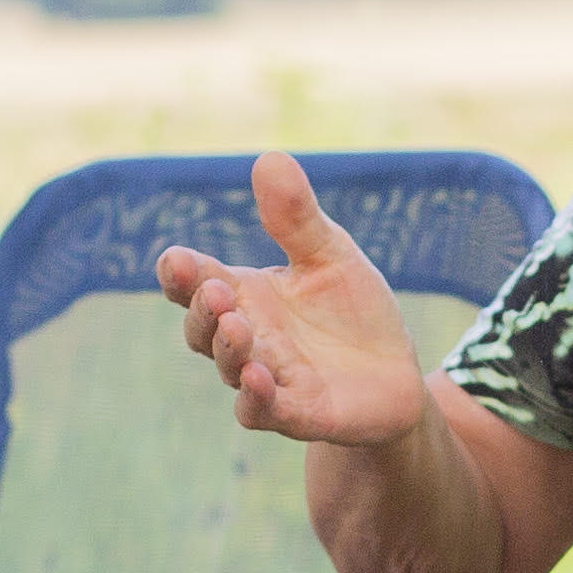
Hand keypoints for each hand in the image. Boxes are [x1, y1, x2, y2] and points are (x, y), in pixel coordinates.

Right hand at [154, 153, 426, 446]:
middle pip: (202, 327)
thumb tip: (269, 158)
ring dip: (227, 348)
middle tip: (213, 289)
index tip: (177, 261)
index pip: (194, 282)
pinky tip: (258, 376)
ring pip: (229, 368)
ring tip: (236, 324)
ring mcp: (267, 378)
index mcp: (245, 294)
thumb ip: (297, 218)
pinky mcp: (297, 414)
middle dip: (201, 309)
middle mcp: (246, 338)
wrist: (395, 375)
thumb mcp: (331, 255)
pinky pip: (262, 411)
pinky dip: (255, 397)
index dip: (180, 273)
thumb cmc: (352, 312)